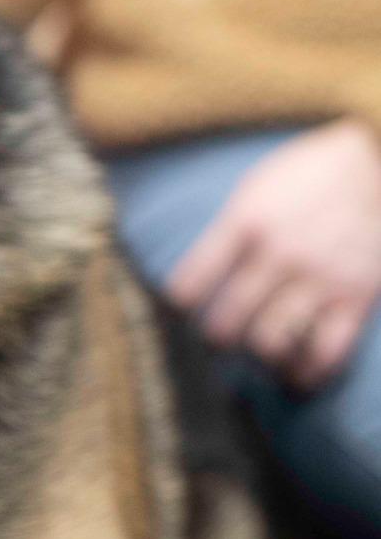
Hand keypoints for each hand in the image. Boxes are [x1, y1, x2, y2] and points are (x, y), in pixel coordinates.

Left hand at [168, 119, 380, 389]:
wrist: (370, 165)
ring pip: (271, 344)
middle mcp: (279, 255)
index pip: (191, 284)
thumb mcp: (253, 191)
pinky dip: (307, 372)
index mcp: (246, 223)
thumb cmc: (302, 179)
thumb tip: (195, 280)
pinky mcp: (356, 297)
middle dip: (215, 339)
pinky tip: (297, 373)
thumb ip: (226, 234)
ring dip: (258, 356)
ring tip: (257, 352)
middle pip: (227, 323)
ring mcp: (319, 279)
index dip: (178, 307)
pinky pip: (326, 353)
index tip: (181, 312)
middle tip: (218, 339)